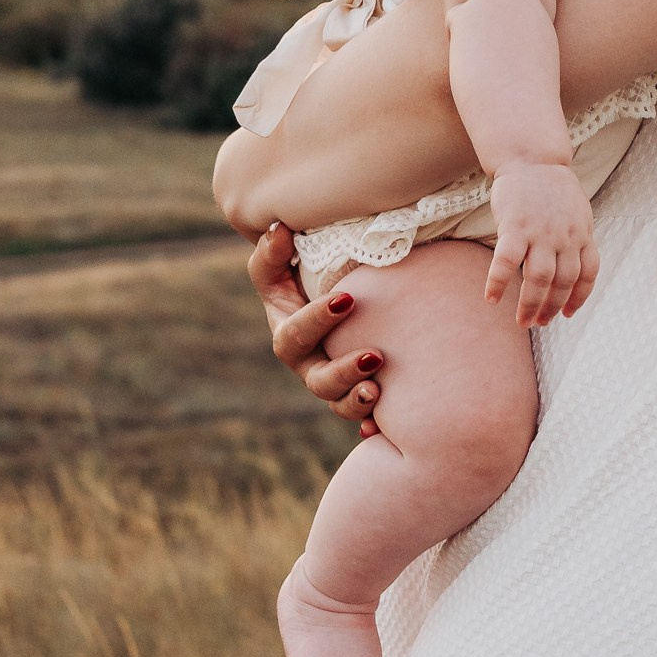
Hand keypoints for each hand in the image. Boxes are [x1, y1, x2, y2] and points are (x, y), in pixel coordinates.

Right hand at [246, 222, 386, 427]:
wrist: (333, 301)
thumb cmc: (302, 277)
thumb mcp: (281, 266)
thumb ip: (274, 251)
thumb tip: (279, 229)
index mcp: (288, 336)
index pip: (295, 335)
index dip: (317, 320)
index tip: (347, 298)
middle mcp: (309, 365)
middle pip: (318, 381)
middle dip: (343, 372)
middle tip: (375, 356)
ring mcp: (333, 384)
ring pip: (339, 405)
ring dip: (357, 401)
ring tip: (378, 390)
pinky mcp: (356, 393)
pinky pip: (362, 418)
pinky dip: (371, 423)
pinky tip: (382, 427)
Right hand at [482, 163, 598, 327]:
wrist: (532, 158)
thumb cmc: (553, 188)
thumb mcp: (578, 212)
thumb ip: (577, 238)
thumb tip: (573, 266)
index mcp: (583, 234)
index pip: (588, 274)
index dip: (579, 298)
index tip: (568, 314)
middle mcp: (565, 237)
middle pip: (562, 282)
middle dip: (551, 308)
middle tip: (539, 323)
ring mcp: (541, 232)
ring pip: (538, 279)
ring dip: (530, 305)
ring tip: (522, 321)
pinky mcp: (515, 226)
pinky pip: (506, 262)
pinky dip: (498, 283)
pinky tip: (491, 298)